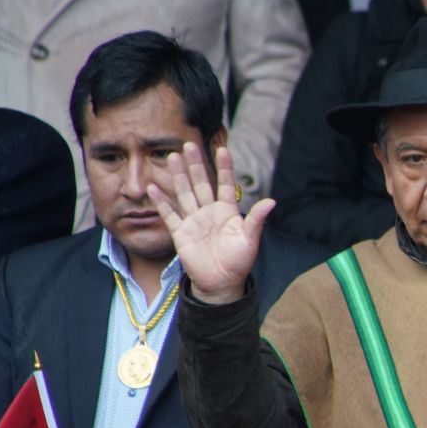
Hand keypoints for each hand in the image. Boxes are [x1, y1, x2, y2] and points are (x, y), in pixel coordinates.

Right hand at [148, 142, 272, 303]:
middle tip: (189, 144)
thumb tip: (272, 201)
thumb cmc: (239, 262)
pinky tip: (154, 187)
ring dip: (178, 176)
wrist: (221, 283)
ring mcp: (193, 220)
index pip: (225, 183)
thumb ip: (256, 219)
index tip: (222, 148)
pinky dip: (162, 201)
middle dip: (195, 165)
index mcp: (228, 211)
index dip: (224, 167)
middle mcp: (209, 212)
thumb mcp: (250, 239)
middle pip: (201, 183)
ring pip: (184, 193)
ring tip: (172, 157)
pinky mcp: (181, 232)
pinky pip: (169, 214)